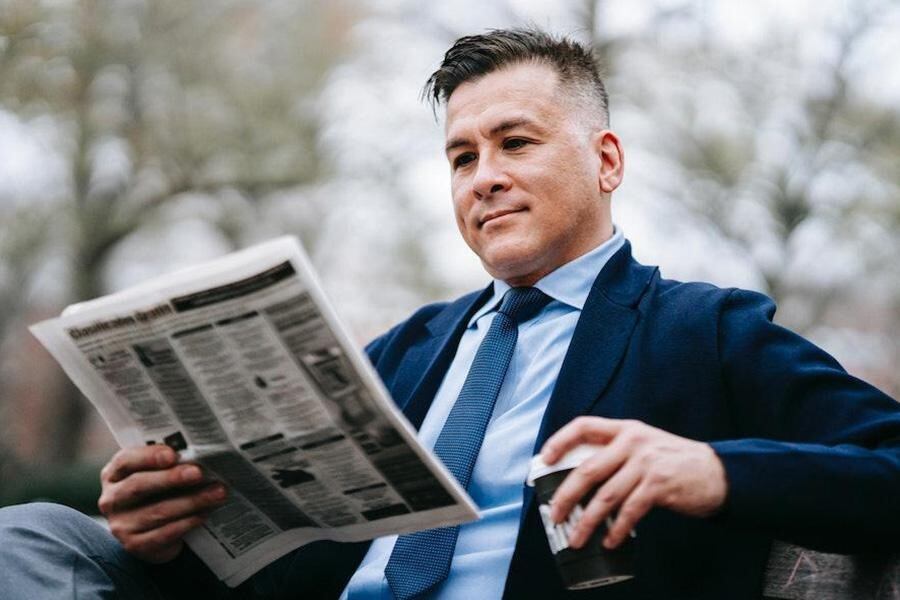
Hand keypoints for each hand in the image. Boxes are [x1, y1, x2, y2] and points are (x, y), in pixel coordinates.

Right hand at [98, 445, 226, 563]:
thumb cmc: (158, 493)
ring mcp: (121, 525)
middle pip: (138, 486)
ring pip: (157, 511)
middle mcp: (112, 499)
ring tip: (217, 493)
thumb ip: (170, 464)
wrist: (152, 533)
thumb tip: (201, 455)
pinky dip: (187, 522)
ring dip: (191, 501)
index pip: (125, 460)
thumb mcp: (157, 475)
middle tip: (198, 473)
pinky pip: (164, 533)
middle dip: (171, 478)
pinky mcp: (135, 545)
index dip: (148, 456)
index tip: (173, 454)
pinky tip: (204, 514)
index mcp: (114, 474)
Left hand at [540, 417, 726, 549]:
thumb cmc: (674, 462)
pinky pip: (629, 511)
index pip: (584, 426)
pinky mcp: (659, 485)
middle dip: (566, 496)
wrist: (717, 471)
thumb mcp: (645, 446)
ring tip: (577, 538)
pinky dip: (616, 529)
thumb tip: (580, 483)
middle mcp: (633, 442)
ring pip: (605, 496)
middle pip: (587, 469)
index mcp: (625, 429)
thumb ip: (617, 455)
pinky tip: (610, 540)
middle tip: (555, 515)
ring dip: (587, 521)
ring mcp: (646, 463)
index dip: (559, 441)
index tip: (544, 459)